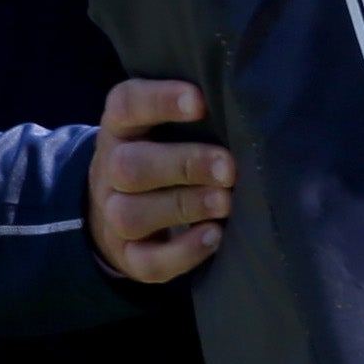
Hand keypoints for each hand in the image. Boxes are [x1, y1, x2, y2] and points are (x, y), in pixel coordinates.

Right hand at [88, 78, 231, 283]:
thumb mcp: (168, 129)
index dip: (159, 101)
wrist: (121, 212)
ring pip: (132, 214)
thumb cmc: (165, 156)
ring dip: (183, 207)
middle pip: (130, 166)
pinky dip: (182, 253)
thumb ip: (199, 118)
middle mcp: (110, 171)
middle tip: (228, 169)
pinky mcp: (129, 256)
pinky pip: (147, 261)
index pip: (126, 105)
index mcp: (121, 129)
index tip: (200, 102)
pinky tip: (215, 236)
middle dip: (183, 165)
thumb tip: (253, 114)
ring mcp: (113, 216)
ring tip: (225, 203)